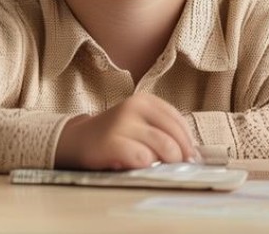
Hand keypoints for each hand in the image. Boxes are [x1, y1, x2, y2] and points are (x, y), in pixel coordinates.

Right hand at [54, 93, 198, 170]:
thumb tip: (191, 153)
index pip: (177, 120)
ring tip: (160, 167)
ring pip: (163, 146)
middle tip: (180, 167)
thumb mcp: (138, 123)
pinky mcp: (112, 142)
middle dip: (182, 155)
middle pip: (174, 134)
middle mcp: (134, 107)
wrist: (77, 140)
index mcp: (144, 101)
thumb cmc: (114, 135)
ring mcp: (122, 123)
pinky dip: (147, 165)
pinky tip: (140, 166)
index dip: (188, 141)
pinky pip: (143, 157)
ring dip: (167, 161)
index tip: (192, 157)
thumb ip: (161, 130)